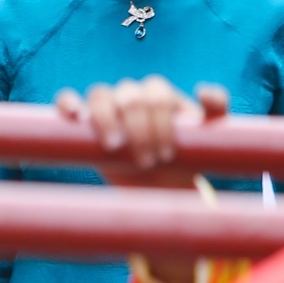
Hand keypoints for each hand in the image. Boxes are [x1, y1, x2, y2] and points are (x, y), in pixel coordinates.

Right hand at [57, 78, 229, 188]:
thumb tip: (204, 91)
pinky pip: (68, 100)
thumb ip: (216, 111)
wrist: (158, 190)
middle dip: (140, 129)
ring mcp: (107, 107)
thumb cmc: (183, 161)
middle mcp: (132, 95)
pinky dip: (67, 103)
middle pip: (130, 95)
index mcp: (160, 95)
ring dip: (107, 119)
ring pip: (100, 94)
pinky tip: (73, 115)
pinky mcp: (83, 122)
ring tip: (115, 147)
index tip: (167, 155)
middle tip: (148, 162)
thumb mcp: (206, 139)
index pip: (157, 94)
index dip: (161, 123)